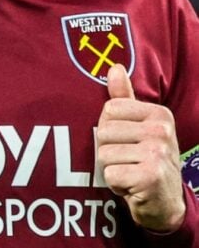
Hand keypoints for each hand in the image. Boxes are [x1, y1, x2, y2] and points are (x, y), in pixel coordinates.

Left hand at [97, 63, 185, 231]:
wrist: (165, 201)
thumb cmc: (146, 158)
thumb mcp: (139, 126)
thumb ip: (124, 98)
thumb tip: (114, 67)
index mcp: (159, 114)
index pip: (109, 109)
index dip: (110, 129)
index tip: (128, 141)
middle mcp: (162, 131)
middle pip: (103, 131)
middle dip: (108, 150)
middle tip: (129, 160)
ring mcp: (158, 154)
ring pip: (103, 154)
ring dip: (111, 168)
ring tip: (130, 172)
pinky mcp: (150, 176)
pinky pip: (110, 173)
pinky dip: (116, 184)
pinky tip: (132, 186)